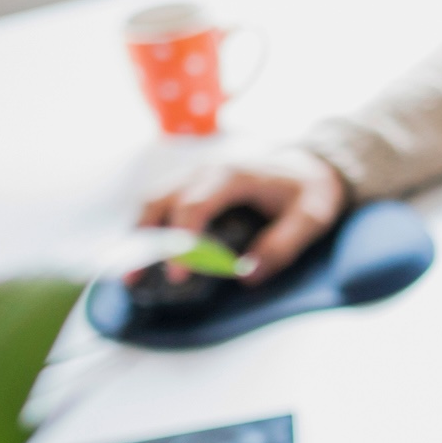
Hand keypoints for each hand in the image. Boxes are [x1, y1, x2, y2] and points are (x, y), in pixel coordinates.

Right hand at [137, 146, 346, 280]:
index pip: (195, 205)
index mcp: (234, 174)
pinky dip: (149, 229)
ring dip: (139, 236)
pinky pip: (162, 204)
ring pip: (155, 201)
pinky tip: (143, 257)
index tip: (176, 275)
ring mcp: (196, 176)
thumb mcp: (312, 217)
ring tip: (130, 274)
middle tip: (132, 278)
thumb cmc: (310, 189)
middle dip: (143, 239)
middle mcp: (207, 170)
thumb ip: (284, 245)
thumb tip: (247, 276)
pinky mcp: (194, 186)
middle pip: (161, 201)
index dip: (182, 240)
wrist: (312, 164)